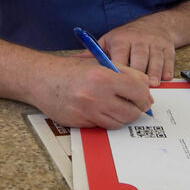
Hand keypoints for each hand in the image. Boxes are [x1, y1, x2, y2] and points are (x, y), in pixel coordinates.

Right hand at [31, 56, 152, 127]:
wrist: (42, 79)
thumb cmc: (71, 70)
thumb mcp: (99, 63)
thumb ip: (125, 72)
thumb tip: (146, 86)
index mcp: (103, 76)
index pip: (138, 90)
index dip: (145, 96)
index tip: (145, 98)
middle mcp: (96, 95)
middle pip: (131, 112)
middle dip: (136, 110)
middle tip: (134, 105)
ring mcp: (87, 111)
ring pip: (119, 122)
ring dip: (122, 117)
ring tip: (117, 107)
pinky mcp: (80, 122)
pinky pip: (103, 126)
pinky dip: (106, 120)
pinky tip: (101, 111)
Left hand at [100, 23, 175, 85]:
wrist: (155, 24)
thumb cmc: (128, 37)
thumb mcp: (109, 40)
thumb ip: (94, 53)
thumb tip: (73, 61)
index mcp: (121, 39)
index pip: (119, 57)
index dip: (118, 73)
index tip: (115, 87)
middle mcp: (139, 40)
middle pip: (139, 60)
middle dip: (137, 77)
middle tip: (134, 92)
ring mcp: (154, 43)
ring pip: (155, 61)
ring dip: (154, 74)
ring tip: (151, 86)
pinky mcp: (168, 48)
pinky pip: (168, 61)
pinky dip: (166, 71)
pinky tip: (163, 80)